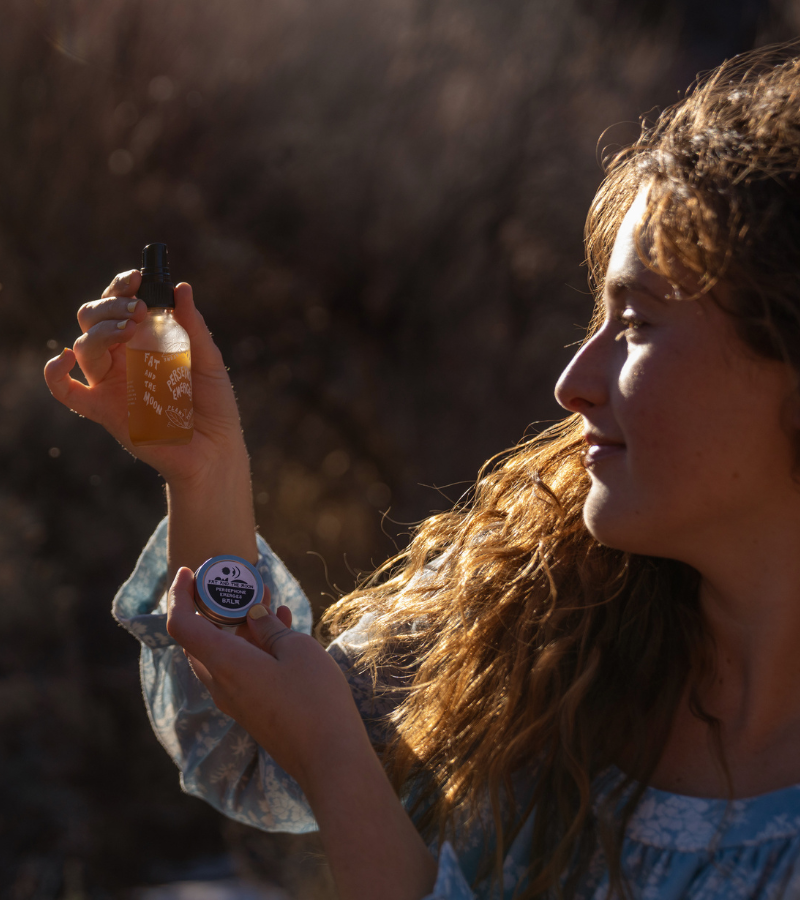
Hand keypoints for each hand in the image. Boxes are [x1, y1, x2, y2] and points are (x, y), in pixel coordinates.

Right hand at [43, 269, 244, 486]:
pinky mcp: (104, 411)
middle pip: (94, 319)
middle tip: (139, 310)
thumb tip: (181, 288)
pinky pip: (67, 392)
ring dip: (102, 330)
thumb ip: (193, 328)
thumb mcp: (209, 361)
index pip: (120, 306)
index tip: (138, 278)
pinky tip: (65, 359)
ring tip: (130, 328)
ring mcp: (111, 384)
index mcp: (145, 342)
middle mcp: (123, 359)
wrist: (215, 451)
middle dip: (110, 305)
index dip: (122, 288)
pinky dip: (55, 374)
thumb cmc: (214, 407)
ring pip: (84, 346)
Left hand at [167, 568, 372, 789]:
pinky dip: (252, 644)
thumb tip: (253, 613)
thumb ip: (269, 627)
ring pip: (221, 653)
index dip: (179, 594)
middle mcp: (220, 683)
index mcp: (224, 663)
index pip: (181, 625)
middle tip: (238, 583)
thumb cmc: (314, 699)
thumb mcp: (296, 649)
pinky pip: (239, 668)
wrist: (329, 758)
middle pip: (198, 638)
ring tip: (269, 599)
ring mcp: (235, 700)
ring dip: (238, 624)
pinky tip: (282, 627)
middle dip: (213, 606)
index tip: (191, 571)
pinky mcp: (252, 709)